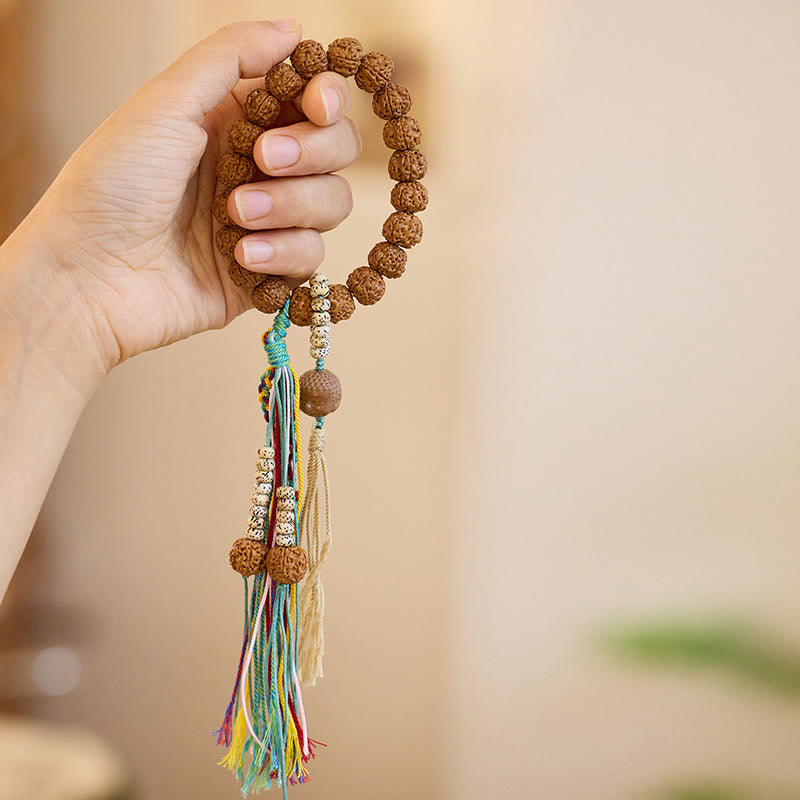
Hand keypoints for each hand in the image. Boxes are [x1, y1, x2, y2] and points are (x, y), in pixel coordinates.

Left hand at [19, 19, 360, 379]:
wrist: (89, 278)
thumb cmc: (112, 185)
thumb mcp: (165, 103)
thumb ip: (231, 57)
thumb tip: (293, 29)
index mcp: (234, 120)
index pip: (310, 100)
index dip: (327, 100)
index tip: (317, 106)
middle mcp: (258, 169)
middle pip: (336, 151)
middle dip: (311, 153)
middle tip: (263, 161)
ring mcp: (266, 223)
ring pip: (331, 204)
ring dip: (289, 206)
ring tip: (233, 214)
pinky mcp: (268, 272)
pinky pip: (311, 259)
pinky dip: (283, 253)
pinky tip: (239, 255)